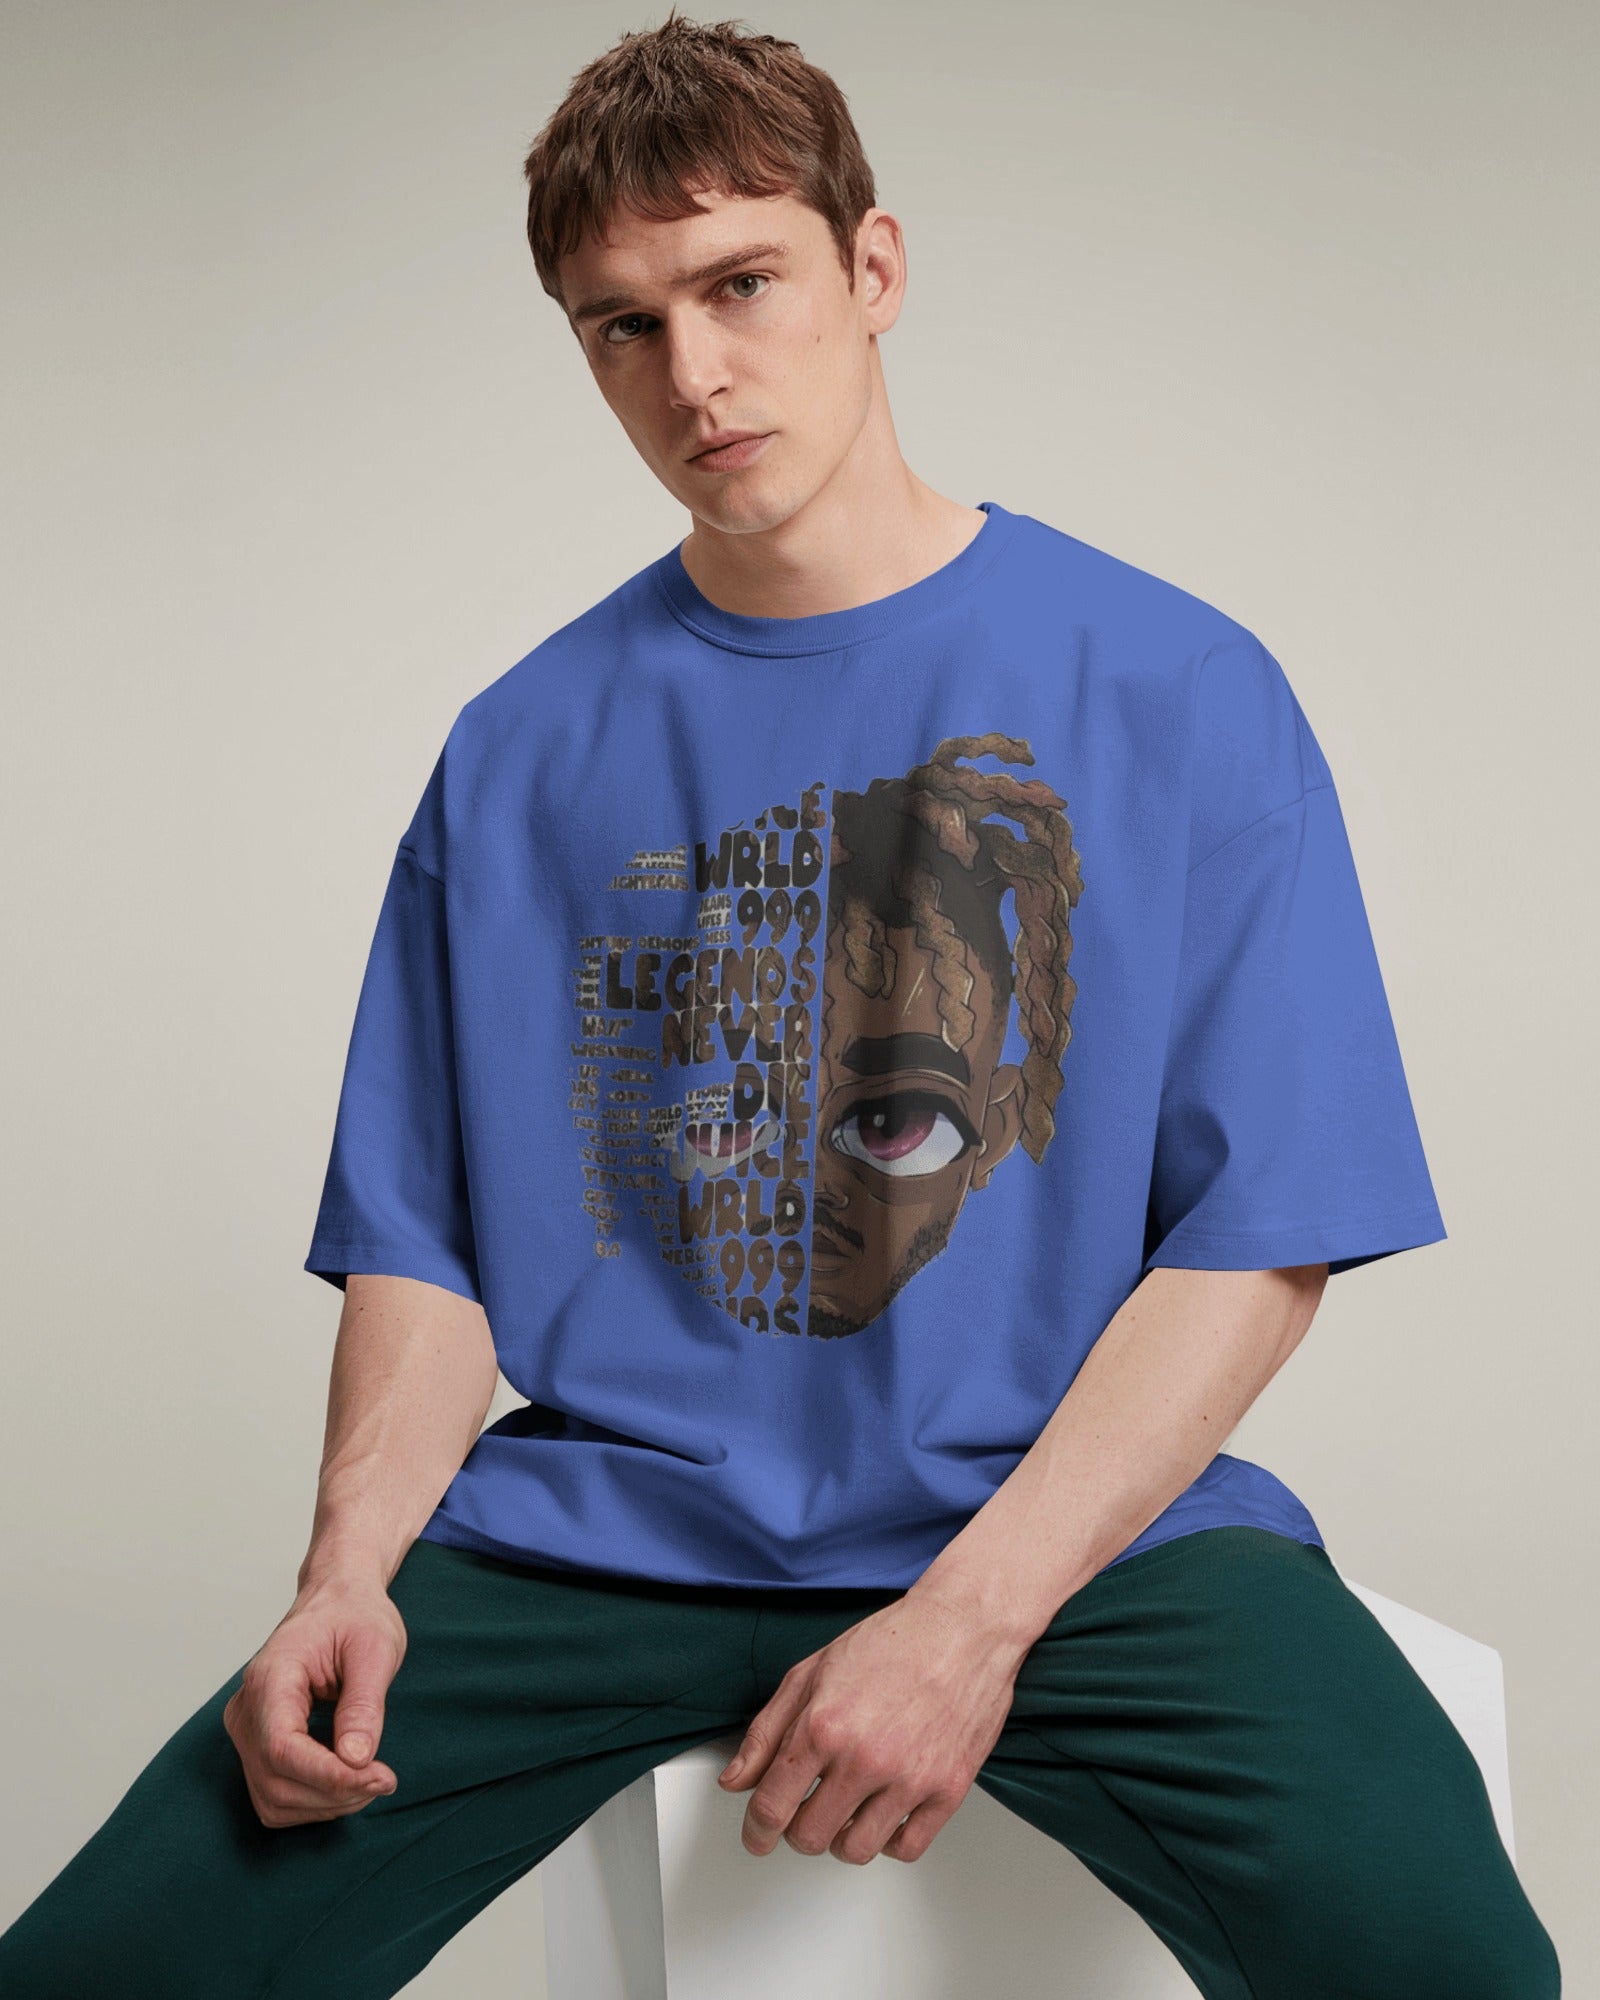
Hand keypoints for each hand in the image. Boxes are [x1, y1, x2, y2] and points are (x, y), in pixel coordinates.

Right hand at [223, 1572, 404, 1827]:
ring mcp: (246, 1730)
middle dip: (335, 1793)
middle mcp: (247, 1708)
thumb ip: (363, 1704)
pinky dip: (311, 1801)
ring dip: (325, 1804)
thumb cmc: (355, 1616)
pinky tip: (346, 1780)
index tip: (377, 1777)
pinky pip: (274, 1795)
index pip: (282, 1747)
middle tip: (385, 1778)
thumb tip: (355, 1760)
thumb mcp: (374, 1648)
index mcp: (271, 1676)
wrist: (336, 1601)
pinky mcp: (256, 1746)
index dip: (327, 1775)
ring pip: (272, 1798)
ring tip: (370, 1779)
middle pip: (276, 1780)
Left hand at [717, 1584, 1028, 1864]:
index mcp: (823, 1726)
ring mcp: (909, 1778)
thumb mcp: (812, 1673)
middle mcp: (864, 1758)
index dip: (756, 1830)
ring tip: (846, 1808)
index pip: (772, 1806)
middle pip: (810, 1837)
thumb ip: (767, 1731)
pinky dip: (888, 1841)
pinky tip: (883, 1812)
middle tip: (806, 1809)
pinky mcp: (947, 1790)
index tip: (757, 1835)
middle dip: (798, 1829)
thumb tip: (735, 1780)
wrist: (962, 1628)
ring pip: (856, 1850)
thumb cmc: (892, 1643)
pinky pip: (906, 1848)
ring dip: (842, 1837)